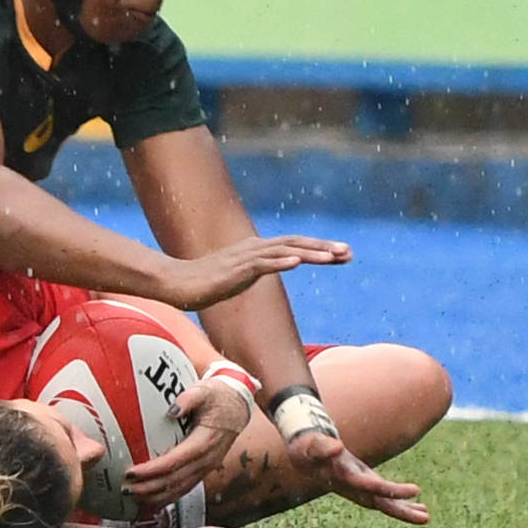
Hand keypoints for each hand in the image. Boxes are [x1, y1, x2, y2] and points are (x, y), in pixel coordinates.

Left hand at [123, 378, 250, 508]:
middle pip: (175, 480)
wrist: (238, 404)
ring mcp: (207, 466)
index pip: (175, 461)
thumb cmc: (218, 396)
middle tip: (126, 489)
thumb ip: (188, 398)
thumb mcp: (204, 390)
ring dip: (157, 496)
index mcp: (204, 442)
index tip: (132, 472)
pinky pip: (186, 487)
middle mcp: (206, 459)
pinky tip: (153, 501)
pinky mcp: (205, 468)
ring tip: (134, 498)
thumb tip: (172, 410)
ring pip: (181, 488)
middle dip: (149, 487)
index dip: (153, 470)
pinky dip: (169, 497)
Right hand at [161, 235, 351, 310]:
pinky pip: (262, 265)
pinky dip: (281, 262)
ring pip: (284, 251)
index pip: (294, 245)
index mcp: (256, 250)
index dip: (320, 248)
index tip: (344, 254)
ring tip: (334, 256)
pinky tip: (298, 262)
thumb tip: (271, 272)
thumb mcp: (238, 276)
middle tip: (349, 252)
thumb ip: (257, 271)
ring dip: (311, 253)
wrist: (178, 284)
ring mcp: (244, 258)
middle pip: (295, 243)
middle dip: (324, 247)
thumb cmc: (205, 284)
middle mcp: (253, 249)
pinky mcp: (235, 270)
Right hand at [286, 431, 428, 524]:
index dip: (383, 488)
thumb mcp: (309, 445)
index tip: (410, 488)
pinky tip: (418, 505)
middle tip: (424, 517)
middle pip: (379, 502)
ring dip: (405, 510)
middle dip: (400, 510)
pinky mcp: (364, 482)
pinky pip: (385, 495)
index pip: (365, 485)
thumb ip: (321, 447)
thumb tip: (338, 447)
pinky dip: (401, 500)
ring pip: (384, 503)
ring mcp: (359, 487)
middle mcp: (353, 487)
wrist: (301, 454)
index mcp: (341, 478)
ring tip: (426, 516)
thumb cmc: (305, 447)